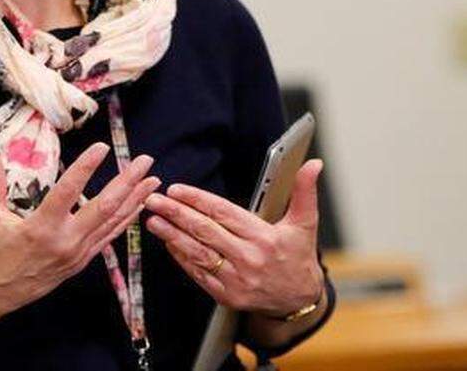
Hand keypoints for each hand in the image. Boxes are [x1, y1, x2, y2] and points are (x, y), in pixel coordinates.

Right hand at [0, 142, 160, 320]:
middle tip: (145, 161)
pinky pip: (109, 237)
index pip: (69, 191)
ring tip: (153, 180)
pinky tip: (138, 206)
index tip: (102, 147)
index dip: (86, 167)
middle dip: (128, 182)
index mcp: (41, 227)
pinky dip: (126, 220)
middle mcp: (65, 241)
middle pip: (104, 207)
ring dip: (135, 200)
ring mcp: (76, 253)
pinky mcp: (81, 261)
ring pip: (112, 223)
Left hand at [144, 159, 324, 317]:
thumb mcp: (305, 224)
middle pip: (206, 232)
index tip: (176, 189)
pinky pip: (199, 274)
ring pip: (198, 253)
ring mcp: (236, 280)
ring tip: (152, 220)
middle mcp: (249, 259)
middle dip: (176, 214)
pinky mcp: (226, 296)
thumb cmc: (298, 257)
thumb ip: (304, 192)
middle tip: (153, 200)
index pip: (224, 213)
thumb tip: (314, 164)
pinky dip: (181, 258)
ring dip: (171, 236)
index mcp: (265, 238)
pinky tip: (168, 242)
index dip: (198, 200)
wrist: (299, 301)